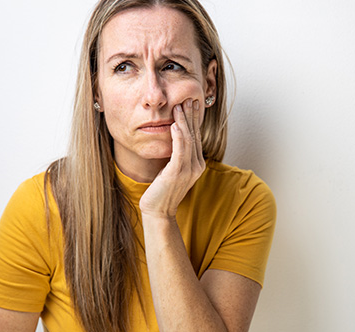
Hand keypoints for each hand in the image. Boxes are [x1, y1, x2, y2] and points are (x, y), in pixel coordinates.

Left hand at [139, 98, 205, 217]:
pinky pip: (180, 150)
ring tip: (180, 106)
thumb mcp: (171, 170)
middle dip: (191, 115)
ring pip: (188, 140)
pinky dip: (178, 136)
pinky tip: (174, 124)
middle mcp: (196, 165)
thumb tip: (173, 139)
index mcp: (196, 164)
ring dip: (184, 121)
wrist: (158, 211)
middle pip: (194, 135)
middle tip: (189, 97)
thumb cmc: (162, 191)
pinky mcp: (177, 173)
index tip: (191, 103)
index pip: (196, 136)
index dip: (194, 119)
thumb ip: (176, 155)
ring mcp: (188, 169)